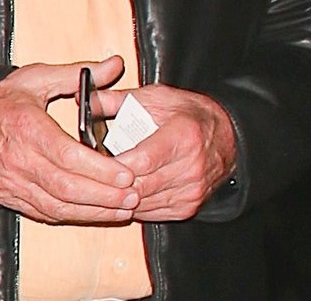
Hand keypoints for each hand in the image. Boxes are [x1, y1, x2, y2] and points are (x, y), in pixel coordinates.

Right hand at [0, 57, 139, 223]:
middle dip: (103, 196)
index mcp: (27, 127)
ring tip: (124, 208)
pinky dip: (75, 217)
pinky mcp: (14, 197)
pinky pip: (47, 214)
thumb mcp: (38, 78)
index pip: (66, 155)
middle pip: (66, 187)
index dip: (98, 169)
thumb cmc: (5, 99)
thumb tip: (114, 64)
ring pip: (58, 206)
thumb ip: (78, 74)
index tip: (126, 173)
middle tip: (133, 194)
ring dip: (94, 211)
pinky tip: (98, 212)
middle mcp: (20, 159)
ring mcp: (15, 182)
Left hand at [95, 84, 236, 220]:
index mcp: (182, 136)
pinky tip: (122, 190)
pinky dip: (132, 203)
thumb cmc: (188, 113)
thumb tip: (85, 101)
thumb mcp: (155, 97)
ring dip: (119, 195)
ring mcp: (190, 192)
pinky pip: (150, 212)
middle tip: (89, 171)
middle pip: (139, 185)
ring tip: (103, 180)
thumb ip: (117, 100)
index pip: (141, 160)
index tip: (91, 158)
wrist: (226, 136)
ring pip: (141, 202)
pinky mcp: (188, 208)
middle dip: (111, 180)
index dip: (113, 163)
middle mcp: (190, 168)